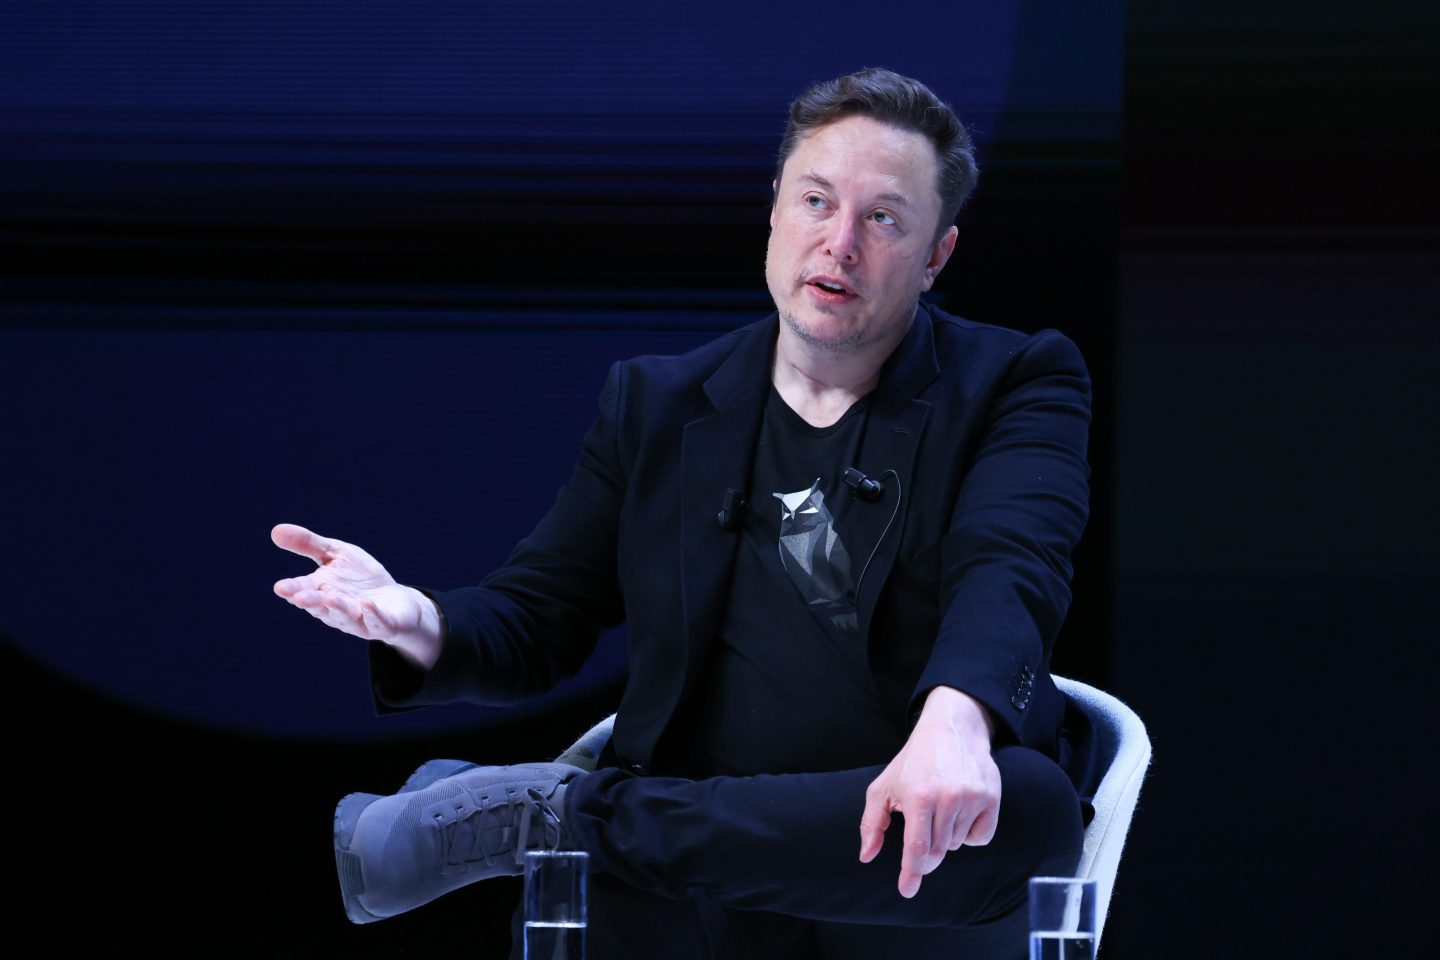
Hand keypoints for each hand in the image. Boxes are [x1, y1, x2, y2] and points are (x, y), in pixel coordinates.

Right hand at [271, 523, 441, 668]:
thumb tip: (275, 530)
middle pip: (321, 607)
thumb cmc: (361, 578)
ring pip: (346, 616)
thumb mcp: (336, 554)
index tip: (280, 587)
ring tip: (330, 597)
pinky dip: (373, 615)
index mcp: (322, 592)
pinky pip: (378, 622)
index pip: (304, 591)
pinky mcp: (384, 624)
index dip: (292, 590)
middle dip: (310, 602)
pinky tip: (367, 604)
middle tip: (298, 597)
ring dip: (338, 608)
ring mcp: (360, 619)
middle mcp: (337, 610)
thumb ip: (309, 545)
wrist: (396, 601)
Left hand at [858, 686, 999, 897]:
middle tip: (922, 839)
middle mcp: (947, 798)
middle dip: (927, 855)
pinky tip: (961, 812)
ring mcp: (972, 798)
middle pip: (937, 851)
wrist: (951, 729)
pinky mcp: (991, 798)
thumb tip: (866, 856)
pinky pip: (980, 837)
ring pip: (957, 844)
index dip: (911, 872)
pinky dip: (970, 834)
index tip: (907, 890)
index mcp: (918, 796)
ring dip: (947, 837)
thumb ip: (871, 823)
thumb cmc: (913, 762)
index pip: (917, 848)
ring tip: (941, 808)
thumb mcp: (883, 786)